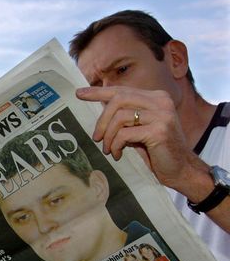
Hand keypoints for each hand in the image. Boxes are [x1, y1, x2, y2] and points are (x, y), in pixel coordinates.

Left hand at [76, 86, 207, 192]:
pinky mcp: (159, 131)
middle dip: (102, 120)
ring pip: (120, 117)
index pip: (122, 90)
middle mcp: (161, 101)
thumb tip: (99, 108)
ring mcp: (162, 115)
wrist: (180, 170)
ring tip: (108, 149)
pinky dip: (116, 145)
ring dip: (108, 136)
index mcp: (156, 97)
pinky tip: (117, 154)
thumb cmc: (156, 150)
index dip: (99, 92)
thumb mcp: (139, 128)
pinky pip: (125, 134)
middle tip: (96, 137)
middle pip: (118, 100)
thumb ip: (125, 116)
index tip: (79, 93)